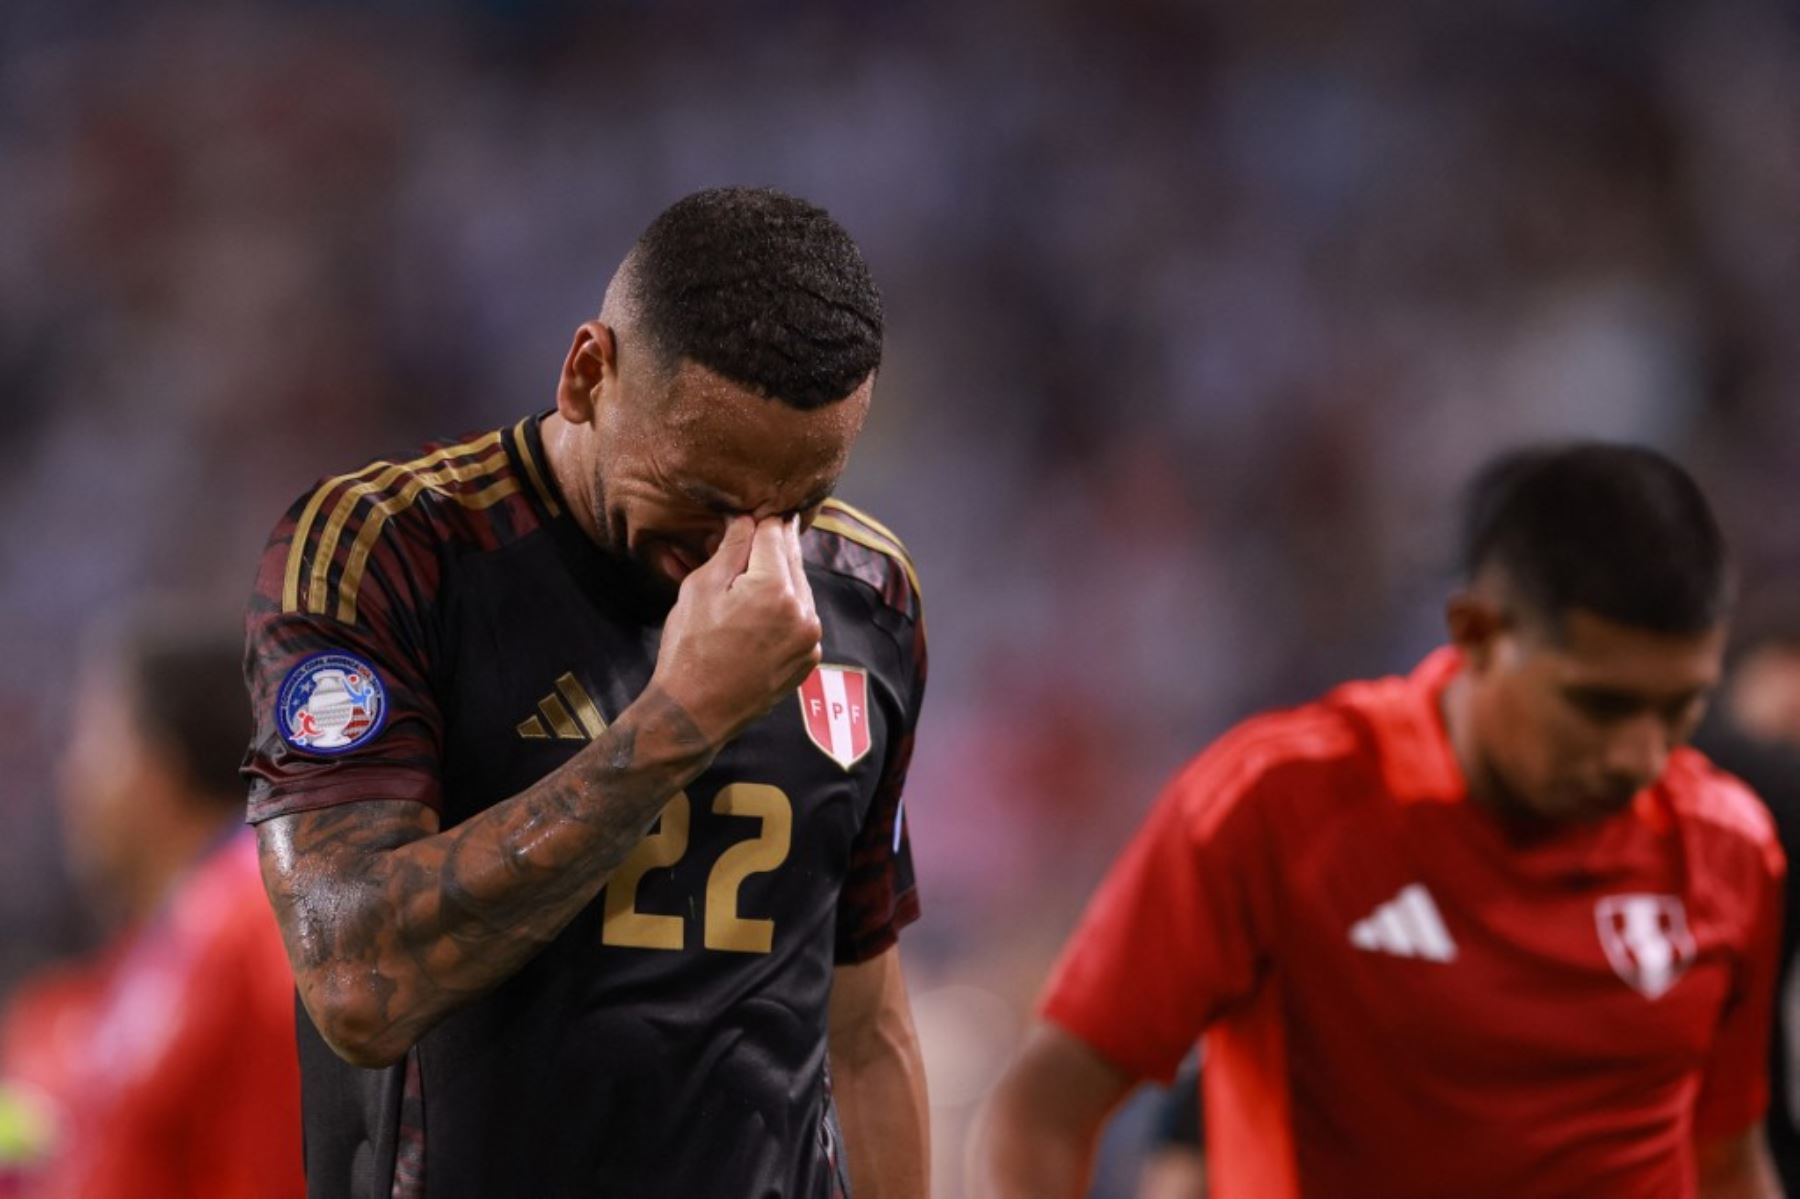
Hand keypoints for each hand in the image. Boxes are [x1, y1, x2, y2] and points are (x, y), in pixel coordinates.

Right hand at [649, 515, 822, 746]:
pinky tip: (759, 607)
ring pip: (800, 587)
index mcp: (776, 588)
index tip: (746, 516)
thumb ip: (731, 547)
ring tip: (751, 573)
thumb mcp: (701, 587)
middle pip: (791, 558)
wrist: (695, 712)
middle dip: (771, 544)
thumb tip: (748, 519)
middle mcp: (803, 611)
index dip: (757, 521)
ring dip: (780, 575)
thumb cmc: (690, 649)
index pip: (774, 532)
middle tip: (754, 530)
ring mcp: (810, 638)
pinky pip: (801, 617)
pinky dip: (785, 605)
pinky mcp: (809, 658)